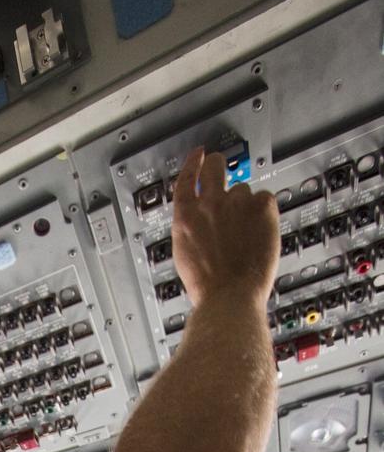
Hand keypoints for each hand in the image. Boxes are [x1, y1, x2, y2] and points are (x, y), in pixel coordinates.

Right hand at [171, 148, 279, 308]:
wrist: (228, 296)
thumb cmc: (208, 285)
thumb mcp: (186, 253)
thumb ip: (193, 228)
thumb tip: (202, 219)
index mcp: (186, 216)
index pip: (186, 178)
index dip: (193, 162)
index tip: (198, 155)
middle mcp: (210, 203)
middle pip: (214, 166)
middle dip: (217, 163)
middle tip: (224, 168)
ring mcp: (236, 203)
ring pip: (243, 189)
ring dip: (244, 203)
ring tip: (247, 229)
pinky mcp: (261, 207)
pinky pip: (265, 198)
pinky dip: (264, 212)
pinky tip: (261, 230)